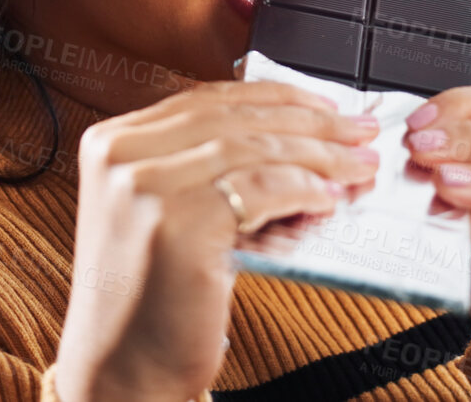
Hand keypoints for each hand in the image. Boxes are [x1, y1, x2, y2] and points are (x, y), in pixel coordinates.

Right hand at [51, 79, 381, 401]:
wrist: (119, 370)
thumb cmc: (148, 300)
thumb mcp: (165, 212)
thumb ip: (208, 169)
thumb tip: (302, 144)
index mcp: (110, 142)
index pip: (208, 99)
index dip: (276, 99)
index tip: (324, 106)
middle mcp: (121, 157)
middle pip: (235, 120)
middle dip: (310, 124)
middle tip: (359, 132)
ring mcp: (145, 188)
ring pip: (253, 149)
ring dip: (318, 156)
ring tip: (357, 167)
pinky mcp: (178, 225)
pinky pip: (261, 190)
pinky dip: (304, 191)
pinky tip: (327, 201)